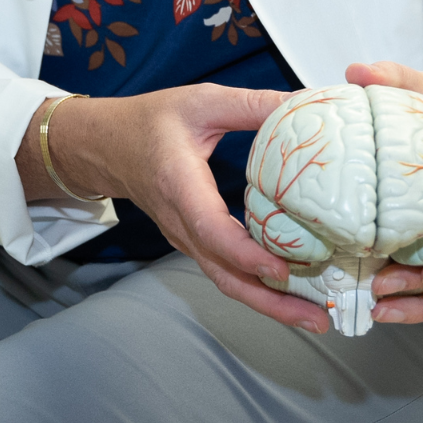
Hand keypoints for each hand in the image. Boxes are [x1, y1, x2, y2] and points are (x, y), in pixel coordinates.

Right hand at [18, 85, 332, 331]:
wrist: (106, 146)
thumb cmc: (149, 123)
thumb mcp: (202, 101)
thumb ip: (253, 105)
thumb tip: (306, 103)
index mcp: (180, 186)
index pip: (211, 231)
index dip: (247, 255)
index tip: (282, 269)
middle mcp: (181, 223)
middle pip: (224, 275)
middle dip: (271, 302)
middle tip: (317, 320)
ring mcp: (186, 239)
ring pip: (226, 281)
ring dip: (269, 303)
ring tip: (313, 317)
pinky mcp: (194, 244)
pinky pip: (225, 272)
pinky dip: (258, 288)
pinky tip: (292, 292)